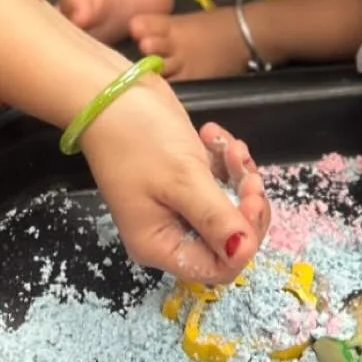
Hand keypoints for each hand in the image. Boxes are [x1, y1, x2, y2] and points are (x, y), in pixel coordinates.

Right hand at [79, 85, 268, 283]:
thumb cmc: (138, 138)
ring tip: (230, 147)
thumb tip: (244, 253)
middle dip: (245, 205)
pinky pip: (218, 182)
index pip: (218, 268)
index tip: (251, 201)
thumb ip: (215, 219)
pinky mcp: (185, 181)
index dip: (243, 241)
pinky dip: (225, 161)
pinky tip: (212, 135)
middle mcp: (170, 233)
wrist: (111, 93)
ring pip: (228, 206)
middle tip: (248, 173)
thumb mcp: (181, 179)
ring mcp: (178, 206)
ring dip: (238, 177)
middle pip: (228, 238)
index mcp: (161, 246)